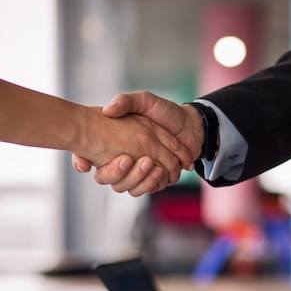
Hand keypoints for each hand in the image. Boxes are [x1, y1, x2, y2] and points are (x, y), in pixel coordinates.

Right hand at [72, 91, 203, 195]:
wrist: (189, 124)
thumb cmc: (164, 112)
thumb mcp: (144, 100)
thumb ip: (126, 101)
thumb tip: (107, 110)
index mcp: (116, 146)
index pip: (101, 165)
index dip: (109, 169)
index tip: (125, 158)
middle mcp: (125, 162)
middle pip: (117, 182)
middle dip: (130, 175)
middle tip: (145, 162)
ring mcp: (140, 172)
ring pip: (132, 189)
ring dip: (143, 181)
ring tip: (155, 168)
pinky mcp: (154, 179)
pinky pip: (149, 189)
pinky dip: (154, 183)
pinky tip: (162, 172)